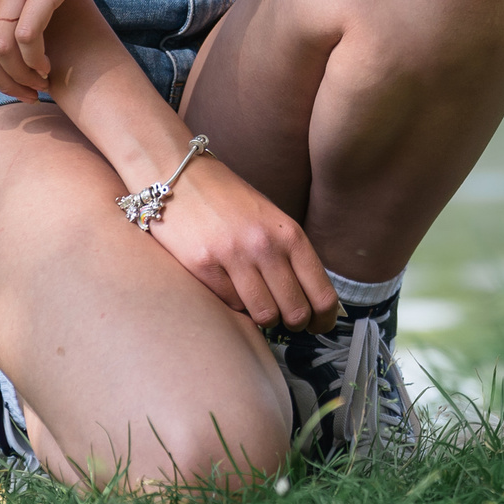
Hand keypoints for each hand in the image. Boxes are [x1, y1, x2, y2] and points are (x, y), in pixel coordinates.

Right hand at [142, 154, 340, 331]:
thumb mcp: (270, 220)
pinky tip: (228, 286)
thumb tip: (310, 299)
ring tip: (257, 304)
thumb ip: (289, 255)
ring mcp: (234, 257)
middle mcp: (266, 246)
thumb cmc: (228, 201)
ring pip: (263, 315)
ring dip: (263, 317)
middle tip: (286, 321)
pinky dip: (233, 304)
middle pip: (295, 312)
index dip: (324, 319)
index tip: (319, 327)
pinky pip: (230, 305)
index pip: (321, 292)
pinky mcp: (203, 266)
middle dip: (294, 324)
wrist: (180, 177)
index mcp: (289, 233)